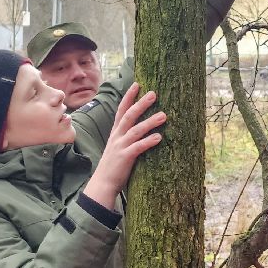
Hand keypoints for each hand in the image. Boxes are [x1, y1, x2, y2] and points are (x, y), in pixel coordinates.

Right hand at [83, 83, 166, 208]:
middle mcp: (117, 137)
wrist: (103, 183)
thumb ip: (127, 137)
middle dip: (141, 103)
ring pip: (136, 130)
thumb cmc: (113, 166)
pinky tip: (159, 137)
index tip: (137, 84)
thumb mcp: (118, 147)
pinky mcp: (125, 157)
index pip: (121, 110)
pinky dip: (148, 141)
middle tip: (154, 93)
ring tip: (164, 115)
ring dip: (150, 122)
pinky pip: (138, 147)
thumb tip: (142, 129)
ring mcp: (120, 146)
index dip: (129, 97)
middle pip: (129, 116)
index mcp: (116, 133)